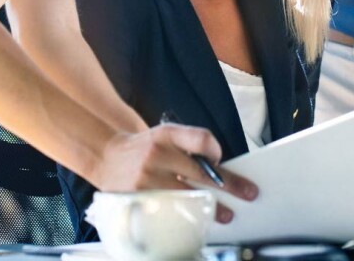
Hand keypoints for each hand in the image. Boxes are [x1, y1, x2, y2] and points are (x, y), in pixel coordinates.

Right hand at [94, 125, 257, 222]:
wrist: (107, 155)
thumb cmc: (144, 148)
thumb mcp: (164, 136)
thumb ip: (188, 146)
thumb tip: (219, 168)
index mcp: (166, 134)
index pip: (199, 138)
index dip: (215, 150)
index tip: (220, 160)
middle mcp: (157, 153)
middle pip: (200, 171)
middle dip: (228, 185)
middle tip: (247, 193)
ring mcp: (146, 178)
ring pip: (187, 196)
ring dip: (210, 207)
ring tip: (225, 215)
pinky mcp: (138, 198)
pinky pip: (169, 210)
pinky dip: (185, 216)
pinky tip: (195, 220)